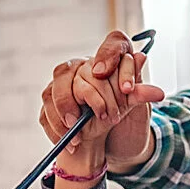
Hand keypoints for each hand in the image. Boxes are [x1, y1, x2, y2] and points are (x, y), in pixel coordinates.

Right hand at [39, 31, 164, 169]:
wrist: (109, 146)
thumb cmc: (123, 122)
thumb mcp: (134, 110)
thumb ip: (138, 91)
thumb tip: (143, 59)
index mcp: (112, 63)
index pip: (115, 42)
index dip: (109, 54)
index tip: (104, 74)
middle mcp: (86, 67)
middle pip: (77, 69)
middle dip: (90, 95)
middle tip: (104, 116)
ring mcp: (64, 84)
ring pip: (56, 87)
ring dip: (66, 109)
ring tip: (79, 130)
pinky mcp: (50, 103)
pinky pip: (46, 109)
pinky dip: (57, 126)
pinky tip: (71, 140)